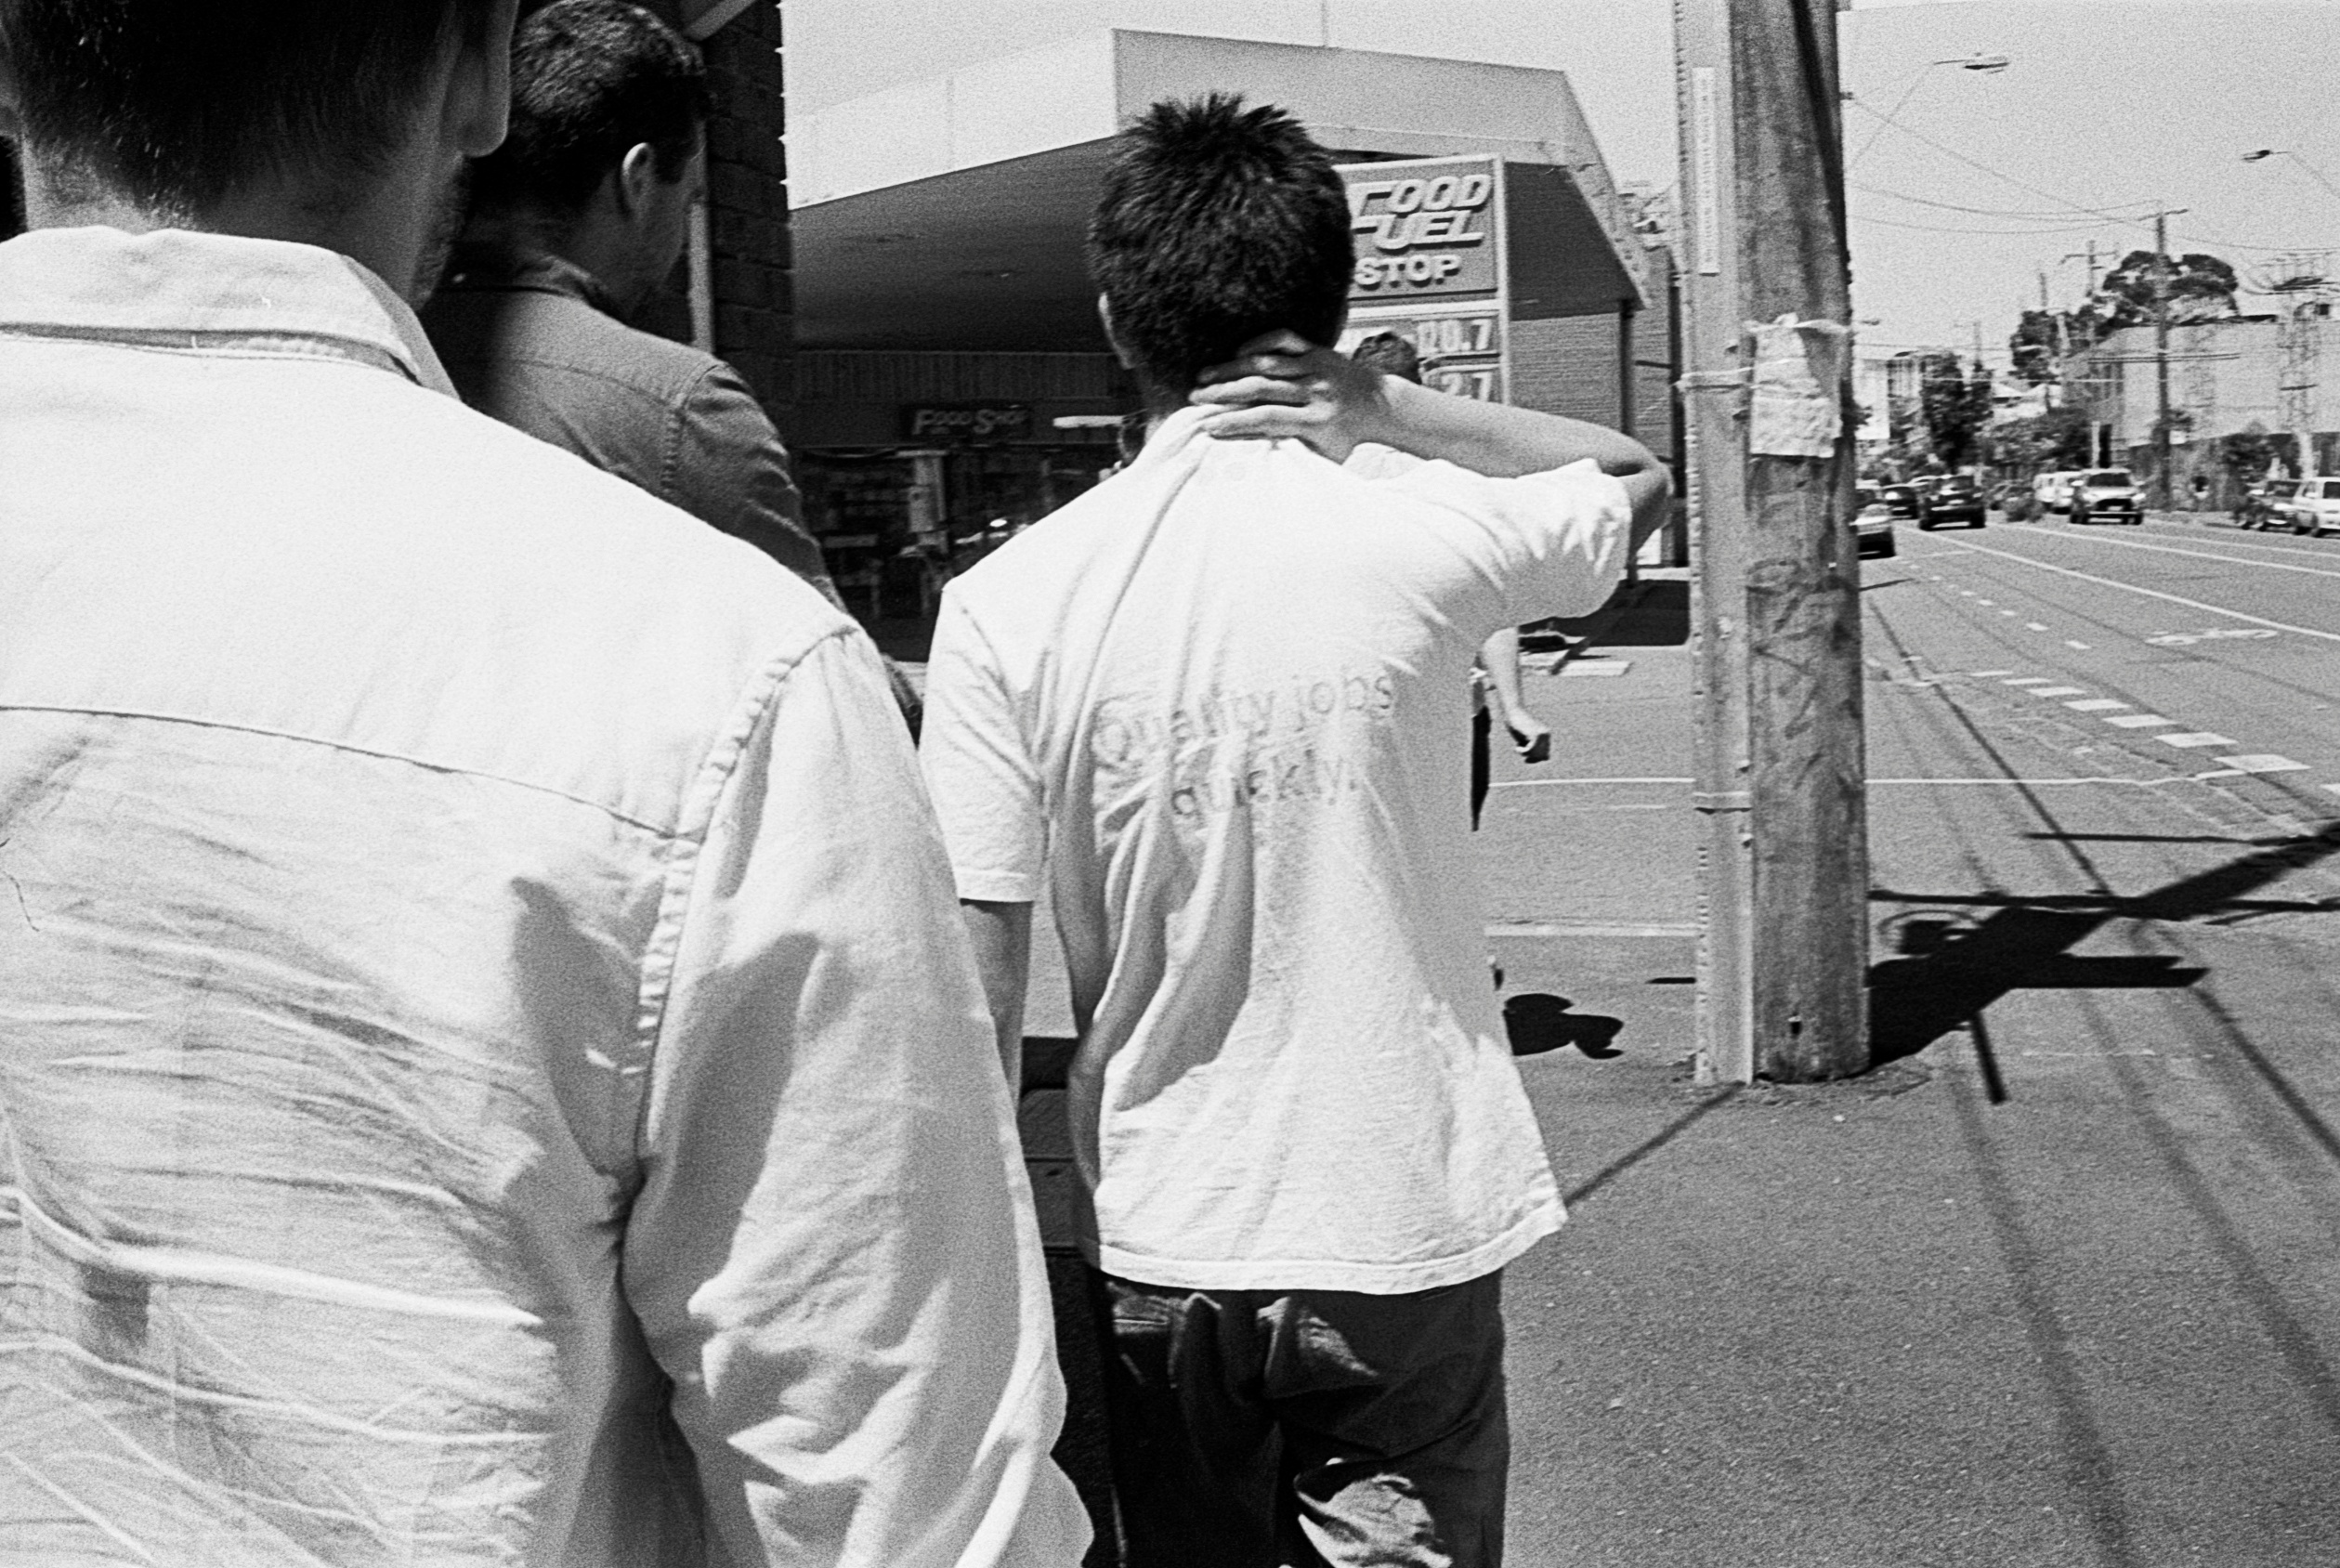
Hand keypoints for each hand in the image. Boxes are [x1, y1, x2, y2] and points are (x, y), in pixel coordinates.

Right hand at [1187, 330, 1399, 461]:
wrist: (1379, 405)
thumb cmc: (1345, 438)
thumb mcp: (1324, 457)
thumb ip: (1293, 455)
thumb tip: (1256, 464)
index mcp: (1315, 421)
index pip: (1267, 419)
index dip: (1236, 422)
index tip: (1209, 426)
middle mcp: (1315, 391)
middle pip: (1261, 388)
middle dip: (1223, 393)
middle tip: (1195, 398)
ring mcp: (1316, 366)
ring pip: (1266, 363)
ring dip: (1231, 368)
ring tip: (1203, 376)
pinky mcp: (1317, 349)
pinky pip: (1283, 338)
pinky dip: (1258, 343)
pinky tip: (1237, 353)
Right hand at [1507, 715, 1551, 764]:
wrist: (1513, 711)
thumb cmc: (1516, 724)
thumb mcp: (1525, 738)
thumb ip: (1533, 747)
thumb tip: (1545, 758)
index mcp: (1546, 736)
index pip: (1545, 756)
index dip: (1535, 759)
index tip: (1525, 754)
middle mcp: (1546, 735)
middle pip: (1542, 757)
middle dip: (1531, 757)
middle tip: (1521, 750)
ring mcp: (1541, 735)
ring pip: (1537, 755)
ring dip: (1526, 754)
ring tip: (1519, 747)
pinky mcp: (1534, 735)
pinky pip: (1530, 751)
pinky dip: (1522, 751)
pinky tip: (1517, 746)